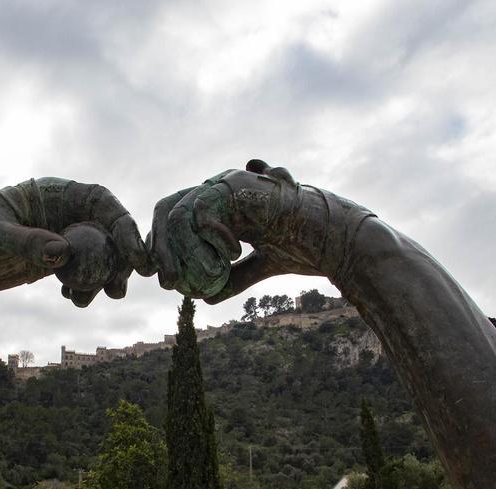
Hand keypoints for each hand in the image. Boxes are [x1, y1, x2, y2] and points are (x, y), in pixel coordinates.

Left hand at [0, 178, 152, 306]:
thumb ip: (25, 241)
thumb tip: (62, 252)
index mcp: (54, 192)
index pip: (100, 200)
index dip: (122, 224)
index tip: (133, 252)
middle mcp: (63, 212)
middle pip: (107, 230)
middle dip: (120, 259)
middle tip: (120, 288)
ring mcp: (61, 235)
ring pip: (99, 254)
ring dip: (104, 277)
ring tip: (93, 299)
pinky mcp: (54, 259)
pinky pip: (83, 270)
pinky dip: (85, 286)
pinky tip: (74, 298)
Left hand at [150, 160, 374, 301]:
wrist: (334, 239)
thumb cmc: (304, 248)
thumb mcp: (261, 265)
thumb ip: (233, 277)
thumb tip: (204, 297)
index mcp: (222, 205)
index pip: (175, 217)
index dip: (162, 244)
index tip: (163, 279)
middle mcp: (220, 189)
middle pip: (168, 210)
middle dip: (161, 248)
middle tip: (168, 283)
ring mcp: (227, 184)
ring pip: (181, 214)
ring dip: (185, 252)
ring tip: (204, 278)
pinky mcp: (238, 185)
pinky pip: (201, 211)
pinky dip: (207, 239)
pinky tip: (231, 254)